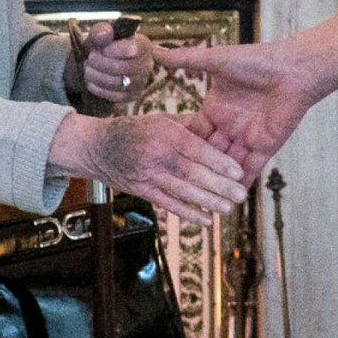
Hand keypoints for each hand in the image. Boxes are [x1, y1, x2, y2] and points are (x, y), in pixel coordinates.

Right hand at [48, 111, 246, 226]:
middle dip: (219, 186)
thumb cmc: (135, 129)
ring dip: (207, 202)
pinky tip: (206, 219)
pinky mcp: (141, 191)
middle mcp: (157, 156)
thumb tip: (217, 129)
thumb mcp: (162, 118)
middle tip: (241, 194)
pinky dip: (187, 214)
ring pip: (182, 192)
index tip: (238, 171)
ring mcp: (147, 176)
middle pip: (192, 174)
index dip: (218, 162)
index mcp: (165, 134)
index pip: (196, 150)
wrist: (96, 147)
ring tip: (229, 208)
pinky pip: (167, 204)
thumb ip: (189, 124)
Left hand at [81, 21, 153, 104]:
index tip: (100, 49)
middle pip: (123, 67)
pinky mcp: (132, 96)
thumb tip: (105, 34)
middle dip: (101, 63)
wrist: (102, 63)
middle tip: (89, 59)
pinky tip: (91, 81)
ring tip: (88, 69)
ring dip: (97, 76)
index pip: (132, 49)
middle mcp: (147, 64)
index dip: (112, 50)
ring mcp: (141, 82)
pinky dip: (99, 89)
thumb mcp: (100, 34)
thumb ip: (101, 31)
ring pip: (117, 82)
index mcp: (144, 45)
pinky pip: (114, 96)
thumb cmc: (104, 46)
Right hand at [151, 39, 320, 186]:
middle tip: (173, 191)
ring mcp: (247, 137)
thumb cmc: (256, 60)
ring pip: (227, 167)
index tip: (158, 165)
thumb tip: (156, 49)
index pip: (192, 134)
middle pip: (208, 154)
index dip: (178, 149)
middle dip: (195, 172)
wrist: (294, 69)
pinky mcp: (265, 146)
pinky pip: (250, 170)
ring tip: (198, 204)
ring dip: (216, 184)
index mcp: (215, 108)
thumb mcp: (216, 60)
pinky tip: (227, 203)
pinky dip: (240, 186)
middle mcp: (229, 125)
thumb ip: (186, 59)